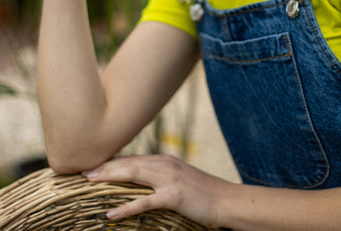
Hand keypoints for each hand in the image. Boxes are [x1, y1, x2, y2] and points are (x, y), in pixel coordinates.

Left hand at [83, 154, 231, 227]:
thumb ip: (161, 177)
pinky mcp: (174, 196)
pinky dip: (126, 208)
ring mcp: (169, 179)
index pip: (132, 159)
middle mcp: (164, 164)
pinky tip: (111, 214)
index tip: (93, 164)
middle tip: (83, 171)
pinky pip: (145, 202)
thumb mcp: (180, 179)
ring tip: (90, 182)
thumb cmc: (202, 193)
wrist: (225, 200)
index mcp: (164, 161)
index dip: (112, 162)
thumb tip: (141, 181)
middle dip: (105, 166)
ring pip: (133, 175)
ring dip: (110, 178)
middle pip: (129, 163)